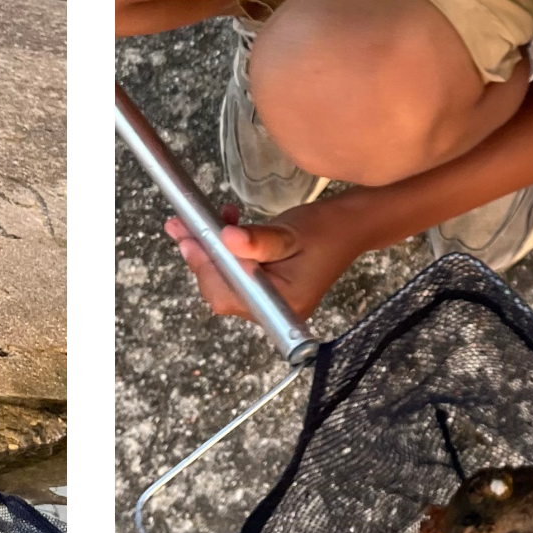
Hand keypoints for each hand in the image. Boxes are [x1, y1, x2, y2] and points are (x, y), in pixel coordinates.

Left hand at [163, 198, 365, 322]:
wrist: (351, 226)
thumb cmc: (325, 229)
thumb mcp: (290, 233)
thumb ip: (258, 240)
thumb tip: (226, 238)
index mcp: (282, 304)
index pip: (231, 295)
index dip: (206, 269)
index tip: (188, 241)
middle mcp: (274, 310)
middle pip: (222, 291)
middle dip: (201, 258)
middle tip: (181, 227)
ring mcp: (270, 300)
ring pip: (225, 280)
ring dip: (209, 251)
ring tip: (195, 221)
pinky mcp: (266, 286)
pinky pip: (236, 274)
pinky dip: (224, 252)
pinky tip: (222, 226)